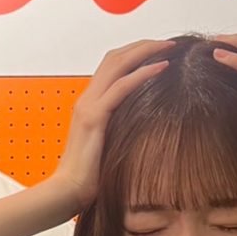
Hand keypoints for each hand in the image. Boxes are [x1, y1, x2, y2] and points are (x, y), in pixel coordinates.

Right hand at [54, 39, 172, 210]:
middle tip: (169, 43)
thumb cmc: (88, 178)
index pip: (112, 66)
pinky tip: (161, 68)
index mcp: (89, 104)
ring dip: (145, 51)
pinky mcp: (94, 118)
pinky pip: (122, 87)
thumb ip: (120, 132)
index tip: (159, 52)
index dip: (135, 54)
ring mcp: (89, 106)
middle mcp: (87, 99)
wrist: (67, 192)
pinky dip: (143, 73)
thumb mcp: (109, 147)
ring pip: (118, 64)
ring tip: (168, 47)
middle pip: (115, 57)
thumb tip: (145, 131)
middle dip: (143, 45)